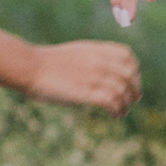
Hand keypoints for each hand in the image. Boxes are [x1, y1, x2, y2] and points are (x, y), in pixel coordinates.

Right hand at [26, 39, 143, 115]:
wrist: (30, 67)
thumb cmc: (48, 63)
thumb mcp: (75, 53)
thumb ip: (93, 58)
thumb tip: (105, 69)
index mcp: (95, 50)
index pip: (127, 55)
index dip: (134, 69)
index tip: (132, 80)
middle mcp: (98, 62)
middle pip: (129, 75)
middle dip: (135, 88)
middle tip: (133, 99)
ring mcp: (93, 77)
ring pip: (123, 91)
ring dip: (126, 104)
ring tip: (121, 112)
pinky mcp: (86, 93)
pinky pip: (112, 102)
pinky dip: (117, 110)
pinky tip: (114, 116)